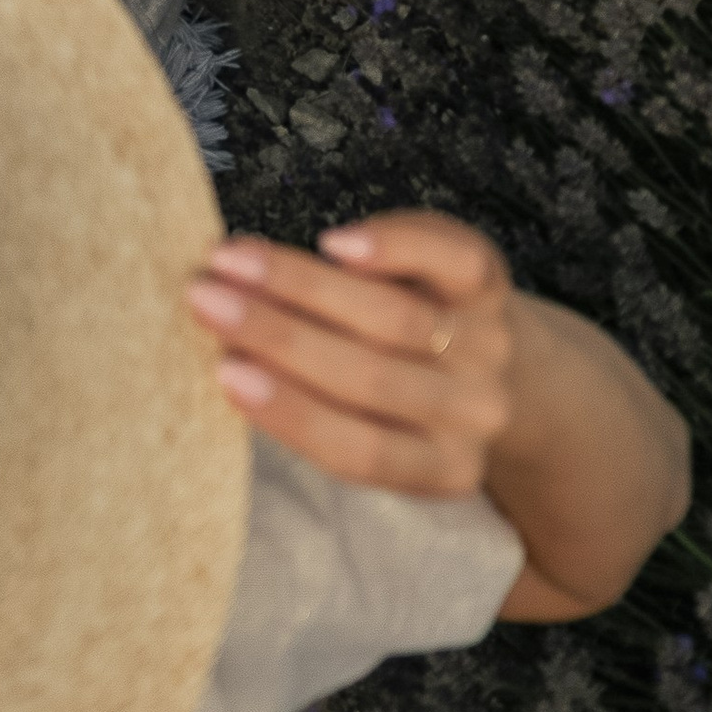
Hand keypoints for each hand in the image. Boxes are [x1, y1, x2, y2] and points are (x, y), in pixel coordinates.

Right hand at [185, 210, 513, 498]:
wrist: (508, 372)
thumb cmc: (402, 400)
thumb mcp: (373, 432)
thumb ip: (315, 411)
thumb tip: (223, 360)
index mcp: (442, 471)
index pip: (360, 451)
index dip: (290, 412)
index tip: (223, 373)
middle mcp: (473, 411)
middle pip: (370, 375)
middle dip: (275, 333)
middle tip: (203, 298)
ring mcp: (488, 345)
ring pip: (393, 315)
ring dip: (300, 282)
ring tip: (231, 258)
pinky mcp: (493, 283)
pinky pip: (453, 258)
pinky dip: (394, 245)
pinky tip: (334, 240)